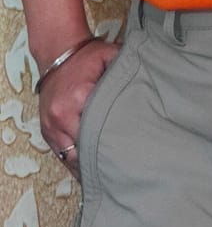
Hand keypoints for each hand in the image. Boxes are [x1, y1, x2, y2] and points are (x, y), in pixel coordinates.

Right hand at [39, 39, 119, 180]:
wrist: (57, 53)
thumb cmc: (86, 56)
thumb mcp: (111, 54)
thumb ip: (127, 69)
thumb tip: (148, 82)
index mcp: (79, 97)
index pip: (97, 129)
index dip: (113, 141)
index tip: (129, 150)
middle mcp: (61, 116)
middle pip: (83, 149)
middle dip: (101, 158)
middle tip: (122, 169)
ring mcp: (51, 126)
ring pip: (69, 157)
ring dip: (86, 165)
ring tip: (107, 173)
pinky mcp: (47, 131)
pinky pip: (60, 154)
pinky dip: (74, 161)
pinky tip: (90, 168)